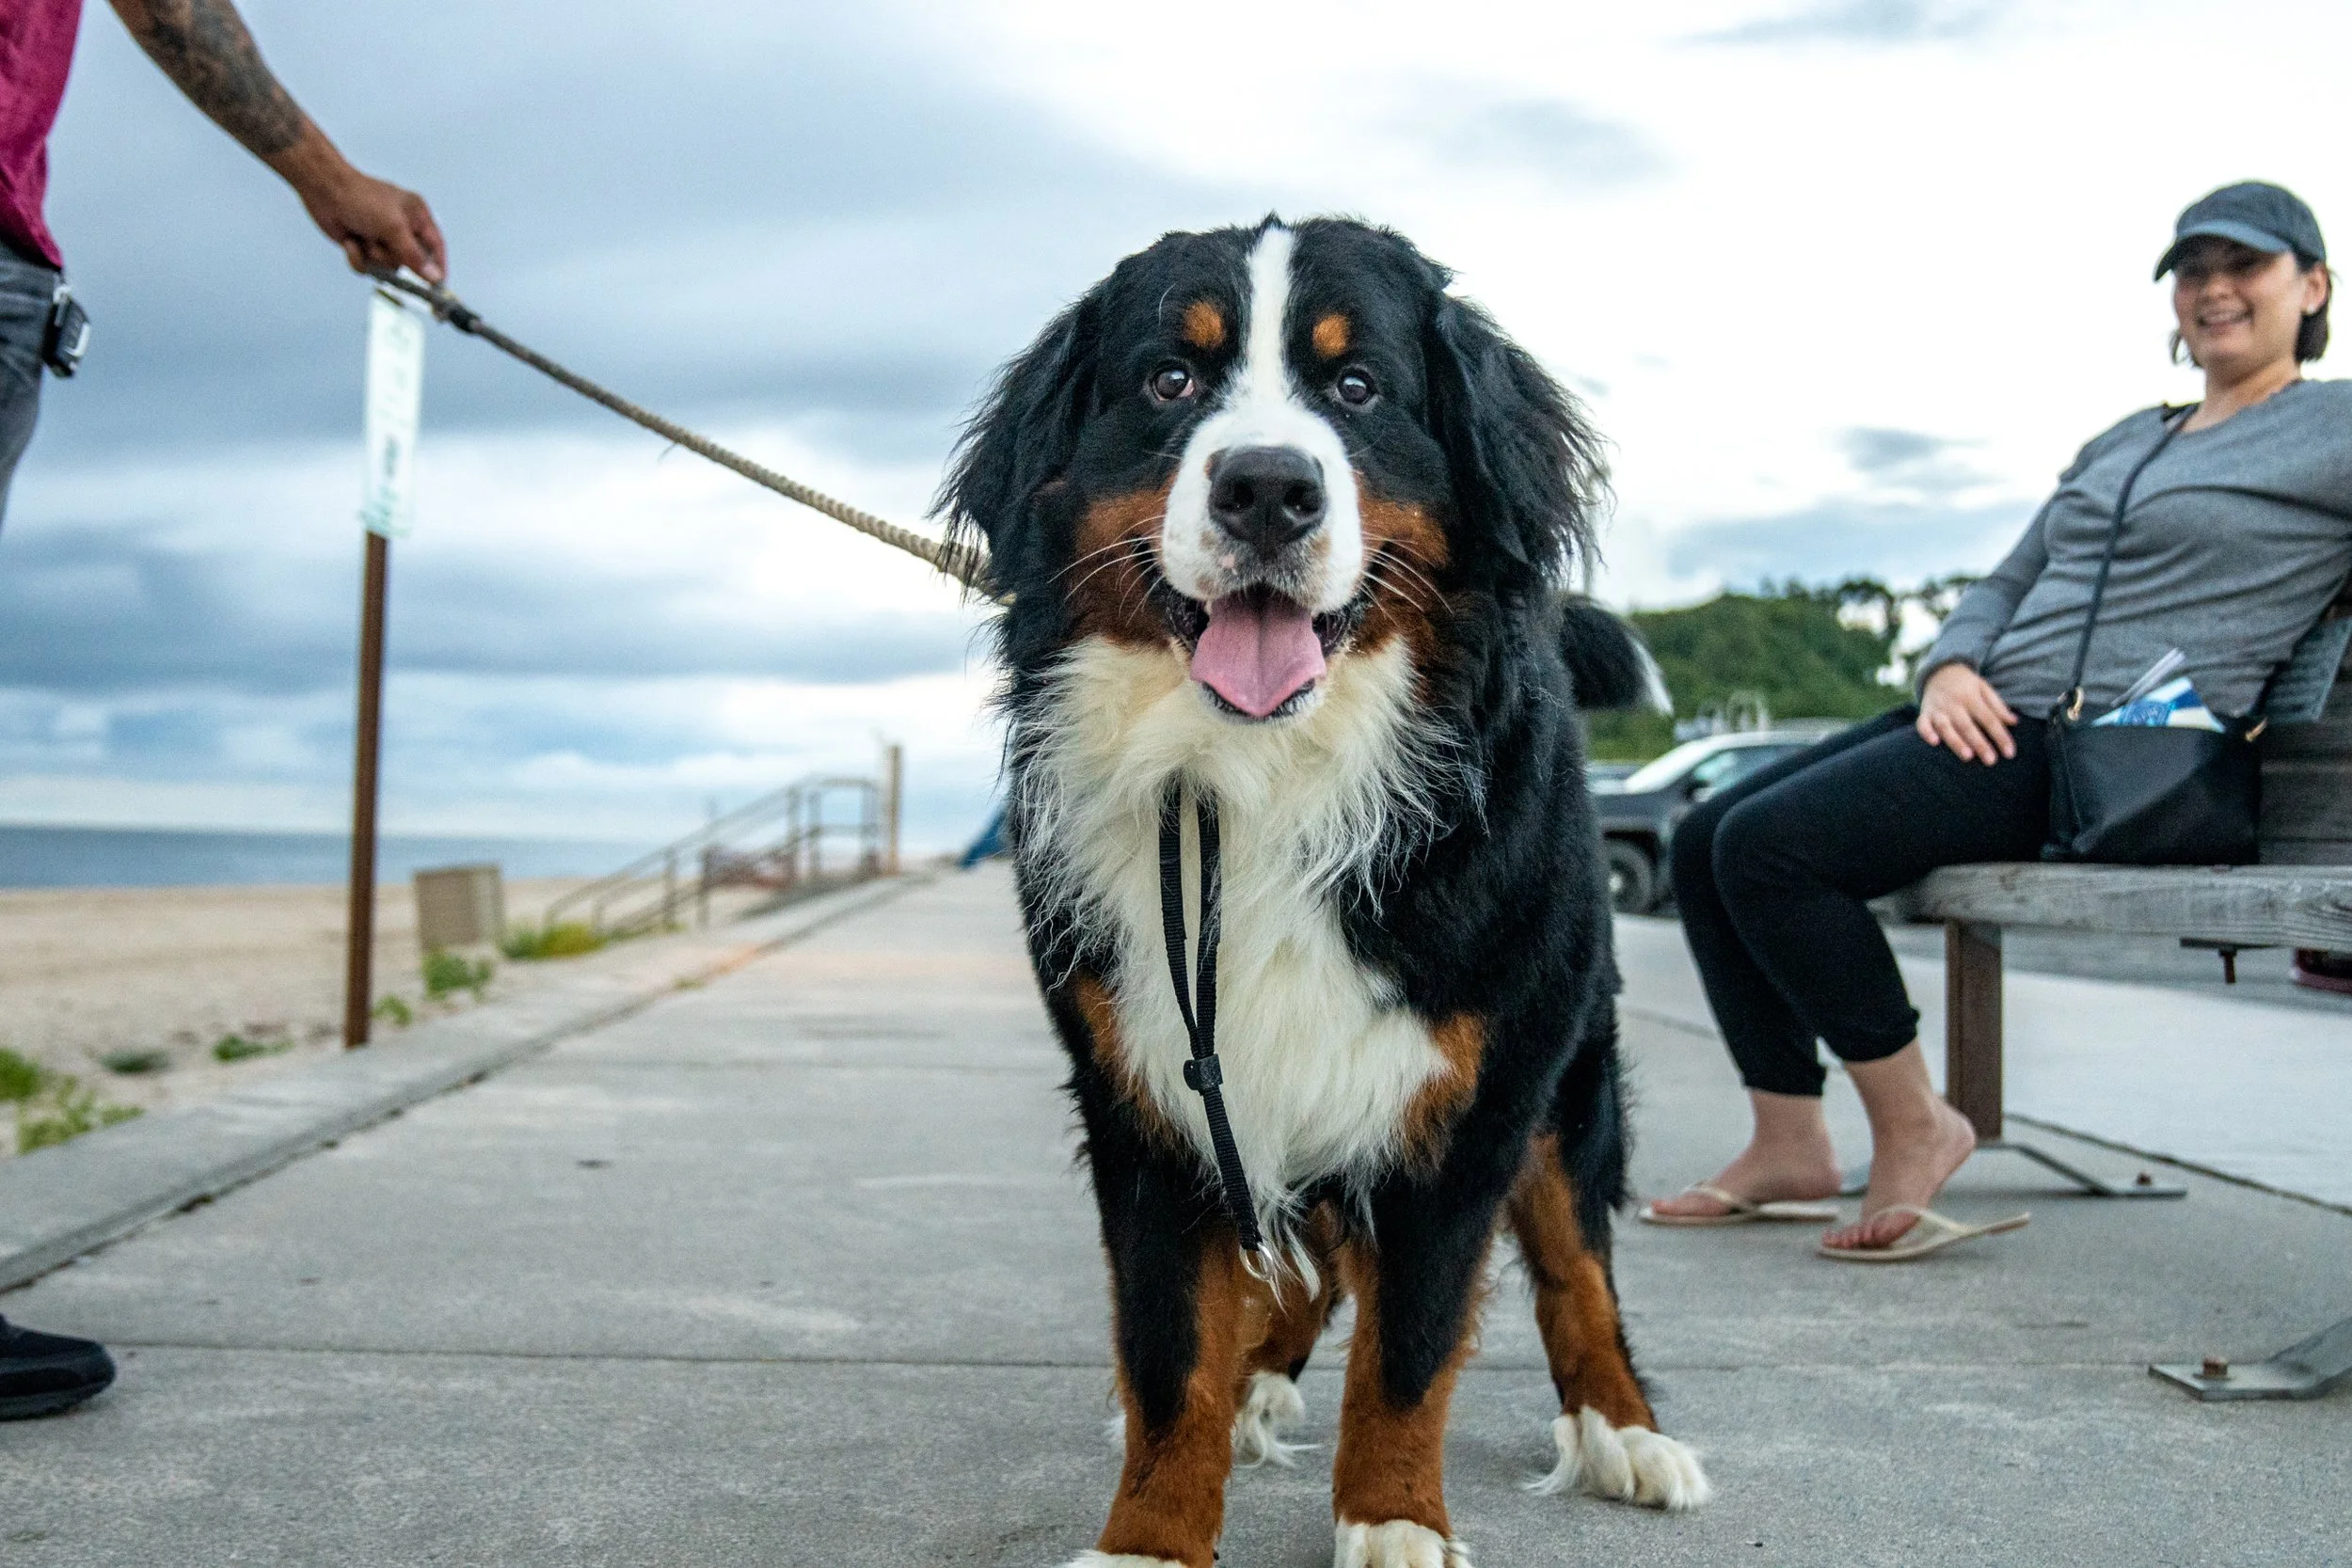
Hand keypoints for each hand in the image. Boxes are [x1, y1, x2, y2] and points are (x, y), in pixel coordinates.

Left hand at [294, 160, 446, 283]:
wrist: (323, 190)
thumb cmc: (361, 198)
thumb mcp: (393, 227)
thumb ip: (414, 255)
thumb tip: (434, 277)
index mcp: (416, 216)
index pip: (435, 247)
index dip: (438, 267)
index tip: (438, 288)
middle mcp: (402, 228)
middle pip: (409, 262)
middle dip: (392, 257)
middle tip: (379, 246)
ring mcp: (382, 238)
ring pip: (387, 266)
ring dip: (373, 256)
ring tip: (362, 237)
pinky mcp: (364, 246)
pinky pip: (369, 267)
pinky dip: (358, 258)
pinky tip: (350, 241)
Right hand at [1916, 663, 2016, 763]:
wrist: (1940, 671)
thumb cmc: (1966, 685)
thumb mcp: (1984, 689)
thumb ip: (1998, 706)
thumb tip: (2014, 722)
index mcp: (1971, 697)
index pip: (1989, 719)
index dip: (2000, 736)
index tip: (2010, 753)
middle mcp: (1954, 703)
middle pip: (1968, 726)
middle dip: (1979, 744)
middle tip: (1991, 761)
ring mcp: (1937, 709)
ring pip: (1945, 727)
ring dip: (1955, 741)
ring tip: (1967, 756)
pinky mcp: (1924, 714)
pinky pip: (1922, 724)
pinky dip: (1926, 733)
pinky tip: (1934, 743)